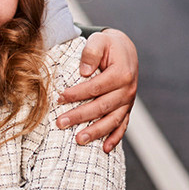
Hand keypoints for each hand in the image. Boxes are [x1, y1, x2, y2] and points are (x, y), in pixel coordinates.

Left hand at [57, 28, 138, 152]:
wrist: (125, 50)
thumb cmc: (108, 46)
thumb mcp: (100, 40)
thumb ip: (91, 52)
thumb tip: (84, 72)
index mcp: (121, 73)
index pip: (96, 87)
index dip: (77, 94)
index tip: (59, 98)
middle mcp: (128, 90)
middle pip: (102, 106)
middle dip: (80, 116)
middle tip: (61, 123)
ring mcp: (128, 101)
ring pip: (113, 120)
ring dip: (96, 132)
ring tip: (79, 140)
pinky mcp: (127, 108)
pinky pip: (123, 125)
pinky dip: (115, 138)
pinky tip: (105, 149)